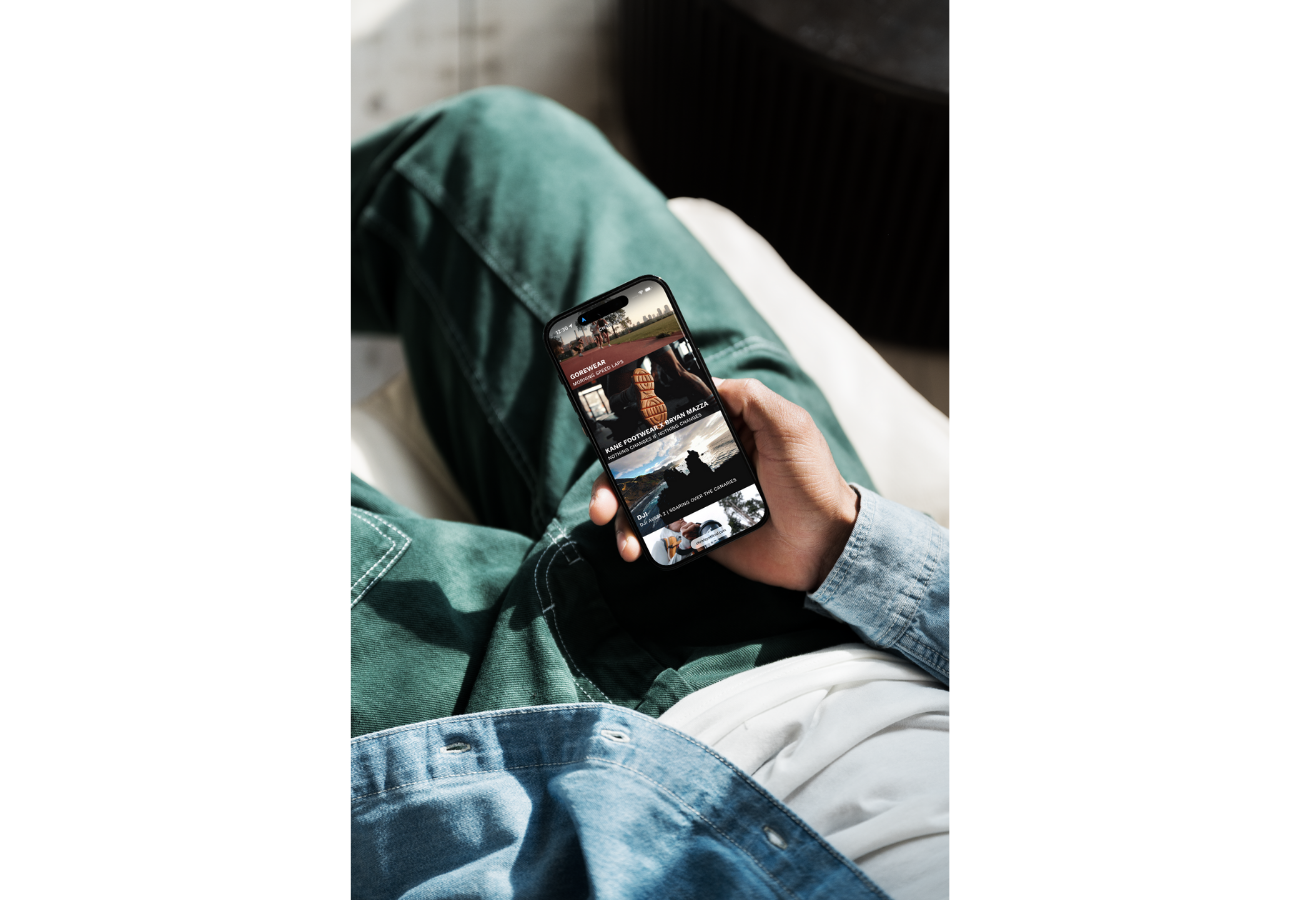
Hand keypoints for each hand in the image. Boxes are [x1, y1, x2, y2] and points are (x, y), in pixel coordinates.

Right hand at [588, 377, 859, 592]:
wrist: (824, 547)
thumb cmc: (812, 482)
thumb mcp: (789, 426)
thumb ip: (751, 399)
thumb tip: (709, 381)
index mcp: (721, 427)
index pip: (667, 413)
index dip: (632, 416)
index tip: (603, 422)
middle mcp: (701, 457)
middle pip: (640, 457)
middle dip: (610, 474)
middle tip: (599, 499)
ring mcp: (694, 494)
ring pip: (639, 495)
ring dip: (615, 508)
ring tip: (611, 529)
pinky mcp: (695, 528)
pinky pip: (656, 529)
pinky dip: (636, 537)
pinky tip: (633, 549)